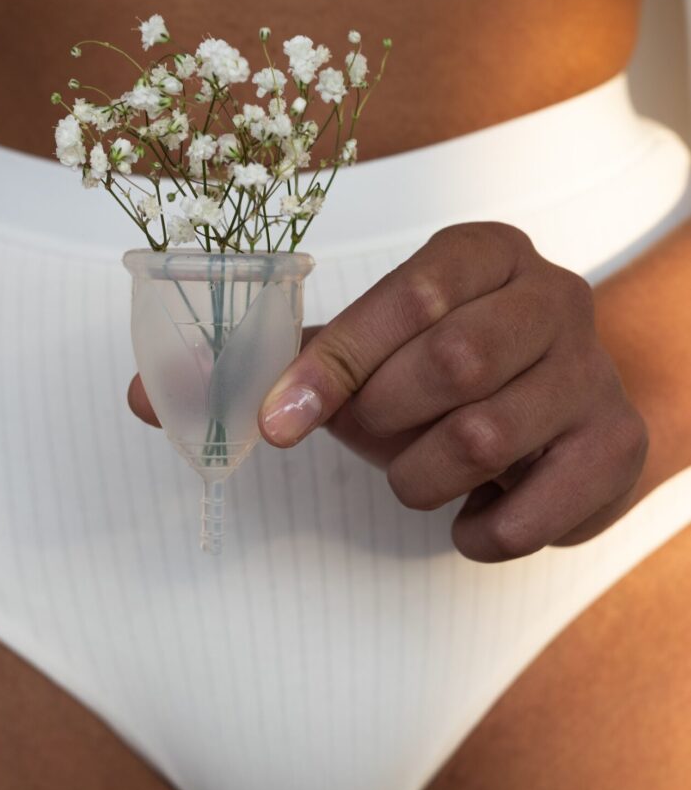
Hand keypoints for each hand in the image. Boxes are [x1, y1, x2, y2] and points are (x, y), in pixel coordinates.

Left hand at [253, 222, 648, 561]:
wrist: (554, 423)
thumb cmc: (450, 381)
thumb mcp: (377, 354)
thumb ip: (297, 362)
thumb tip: (173, 386)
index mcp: (486, 255)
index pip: (411, 295)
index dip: (336, 364)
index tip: (278, 420)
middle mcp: (555, 298)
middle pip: (454, 361)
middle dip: (384, 417)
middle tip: (372, 434)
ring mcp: (594, 374)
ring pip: (482, 439)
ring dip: (418, 478)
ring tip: (419, 474)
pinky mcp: (615, 449)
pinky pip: (524, 517)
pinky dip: (473, 534)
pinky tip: (470, 514)